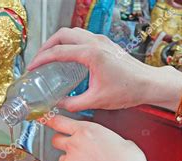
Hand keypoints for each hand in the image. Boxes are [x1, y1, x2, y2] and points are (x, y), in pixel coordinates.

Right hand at [27, 28, 158, 111]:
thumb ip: (73, 104)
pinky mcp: (106, 44)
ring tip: (50, 56)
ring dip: (58, 42)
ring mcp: (101, 41)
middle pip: (62, 35)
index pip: (58, 52)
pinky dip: (70, 43)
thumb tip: (58, 105)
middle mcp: (95, 43)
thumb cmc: (128, 90)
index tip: (32, 67)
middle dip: (46, 45)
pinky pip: (82, 37)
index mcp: (91, 54)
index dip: (41, 59)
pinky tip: (68, 57)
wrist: (149, 84)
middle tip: (38, 59)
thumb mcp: (96, 101)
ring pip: (72, 33)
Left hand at [47, 115, 152, 160]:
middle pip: (55, 140)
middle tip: (72, 148)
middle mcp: (73, 145)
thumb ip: (108, 140)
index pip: (59, 121)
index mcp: (86, 131)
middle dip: (61, 142)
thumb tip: (111, 146)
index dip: (51, 120)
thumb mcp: (123, 142)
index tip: (47, 120)